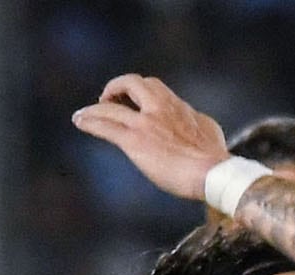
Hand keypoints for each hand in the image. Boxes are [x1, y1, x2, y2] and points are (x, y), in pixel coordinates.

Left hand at [71, 74, 229, 202]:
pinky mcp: (135, 141)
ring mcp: (145, 123)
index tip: (133, 100)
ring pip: (112, 106)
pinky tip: (79, 122)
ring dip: (95, 108)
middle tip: (108, 99)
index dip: (140, 91)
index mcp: (178, 106)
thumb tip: (196, 121)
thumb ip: (197, 121)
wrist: (211, 171)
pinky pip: (105, 126)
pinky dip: (89, 121)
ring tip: (84, 113)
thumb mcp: (209, 130)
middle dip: (118, 87)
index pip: (154, 89)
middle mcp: (160, 108)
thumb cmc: (214, 157)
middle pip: (133, 83)